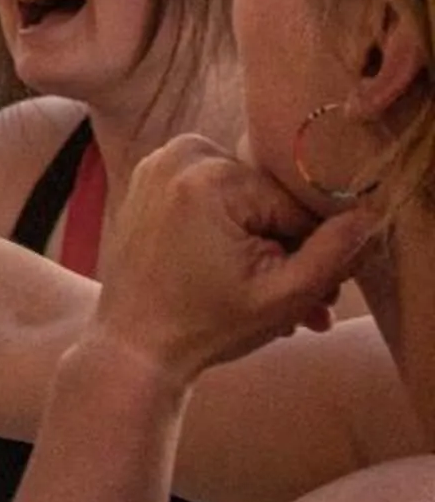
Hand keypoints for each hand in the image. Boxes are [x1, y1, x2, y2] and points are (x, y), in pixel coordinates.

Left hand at [92, 134, 375, 393]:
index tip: (316, 297)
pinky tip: (235, 274)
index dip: (310, 253)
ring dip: (261, 245)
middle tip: (301, 307)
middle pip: (268, 201)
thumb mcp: (283, 296)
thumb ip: (333, 255)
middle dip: (287, 253)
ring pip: (244, 201)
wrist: (134, 347)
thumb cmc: (205, 326)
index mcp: (212, 175)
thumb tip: (368, 216)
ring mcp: (159, 163)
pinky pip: (211, 196)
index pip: (296, 206)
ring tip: (267, 298)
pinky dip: (228, 230)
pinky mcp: (149, 179)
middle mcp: (182, 154)